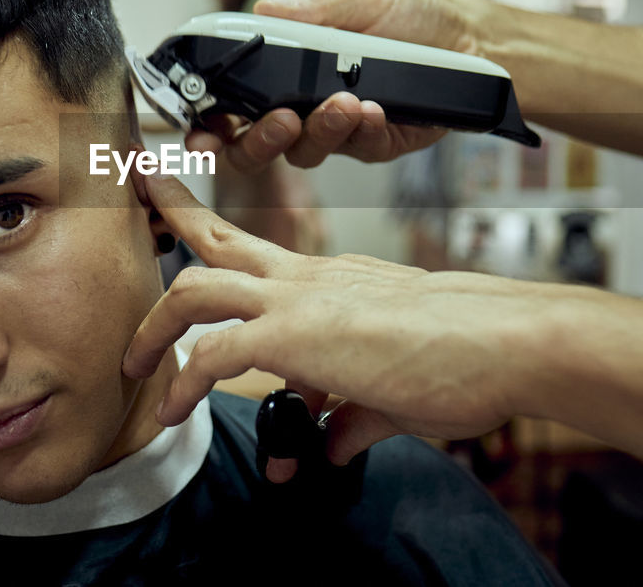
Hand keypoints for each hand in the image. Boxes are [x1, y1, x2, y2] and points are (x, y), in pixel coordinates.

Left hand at [123, 174, 550, 479]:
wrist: (508, 341)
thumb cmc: (468, 356)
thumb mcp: (397, 391)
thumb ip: (354, 415)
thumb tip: (332, 441)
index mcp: (329, 280)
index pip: (256, 248)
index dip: (213, 233)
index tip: (184, 220)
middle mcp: (307, 279)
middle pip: (214, 239)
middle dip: (167, 219)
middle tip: (134, 202)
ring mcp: (300, 301)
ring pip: (197, 286)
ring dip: (156, 324)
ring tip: (136, 364)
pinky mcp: (298, 336)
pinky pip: (216, 354)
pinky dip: (187, 384)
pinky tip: (177, 412)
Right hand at [184, 0, 489, 172]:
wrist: (470, 40)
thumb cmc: (412, 17)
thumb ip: (316, 7)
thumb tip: (267, 9)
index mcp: (283, 68)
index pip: (229, 100)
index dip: (208, 119)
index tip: (203, 126)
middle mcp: (300, 103)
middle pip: (253, 144)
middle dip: (255, 141)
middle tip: (280, 121)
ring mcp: (334, 129)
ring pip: (303, 152)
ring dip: (319, 130)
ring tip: (345, 103)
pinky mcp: (372, 145)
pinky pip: (355, 150)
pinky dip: (361, 132)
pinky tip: (374, 110)